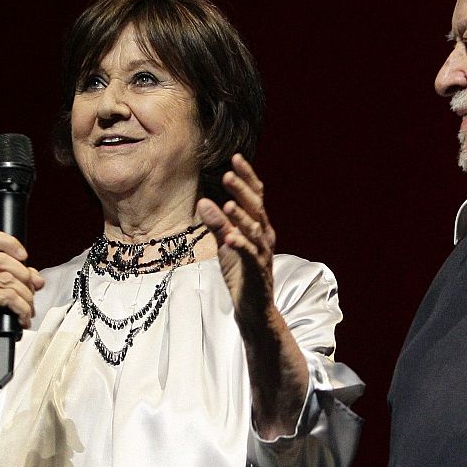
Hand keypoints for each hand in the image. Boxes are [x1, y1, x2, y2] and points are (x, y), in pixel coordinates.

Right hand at [0, 228, 43, 353]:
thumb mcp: (9, 293)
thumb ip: (22, 279)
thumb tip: (36, 278)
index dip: (9, 243)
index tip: (23, 257)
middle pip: (5, 260)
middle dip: (25, 279)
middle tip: (29, 297)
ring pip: (10, 279)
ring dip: (26, 298)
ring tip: (26, 312)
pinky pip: (9, 295)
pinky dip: (22, 308)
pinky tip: (22, 319)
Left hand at [197, 154, 275, 316]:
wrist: (253, 308)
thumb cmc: (241, 273)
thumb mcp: (225, 244)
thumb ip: (216, 223)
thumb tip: (202, 201)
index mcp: (258, 225)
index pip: (255, 195)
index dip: (247, 177)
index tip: (236, 157)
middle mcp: (265, 235)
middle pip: (256, 208)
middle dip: (242, 191)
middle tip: (228, 176)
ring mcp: (262, 254)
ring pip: (254, 231)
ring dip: (241, 217)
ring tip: (227, 205)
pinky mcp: (258, 272)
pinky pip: (250, 256)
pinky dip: (241, 246)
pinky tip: (230, 238)